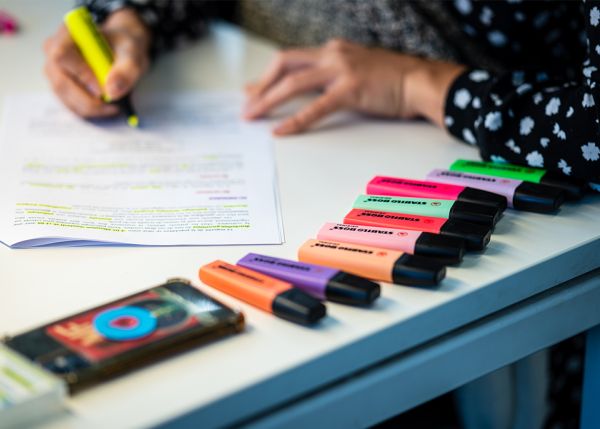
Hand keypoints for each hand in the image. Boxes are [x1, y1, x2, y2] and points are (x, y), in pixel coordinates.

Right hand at [44, 8, 150, 117]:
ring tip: (113, 107)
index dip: (81, 76)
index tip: (103, 91)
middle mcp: (53, 52)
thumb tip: (112, 91)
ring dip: (90, 109)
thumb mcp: (132, 52)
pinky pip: (70, 104)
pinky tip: (106, 108)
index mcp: (67, 34)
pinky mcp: (60, 86)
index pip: (62, 56)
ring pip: (65, 98)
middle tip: (113, 107)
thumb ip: (126, 68)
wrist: (120, 49)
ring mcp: (54, 71)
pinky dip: (89, 111)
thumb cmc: (123, 46)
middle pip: (61, 83)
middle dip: (88, 101)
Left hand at [244, 39, 464, 134]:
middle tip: (247, 106)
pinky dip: (295, 120)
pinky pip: (315, 107)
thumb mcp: (358, 71)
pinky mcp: (350, 89)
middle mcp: (332, 54)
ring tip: (252, 116)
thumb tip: (314, 92)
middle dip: (261, 85)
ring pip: (293, 84)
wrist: (422, 81)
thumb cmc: (394, 80)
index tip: (252, 89)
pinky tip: (280, 131)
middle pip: (284, 64)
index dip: (268, 75)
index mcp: (333, 49)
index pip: (291, 59)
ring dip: (268, 100)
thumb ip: (335, 77)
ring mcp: (341, 70)